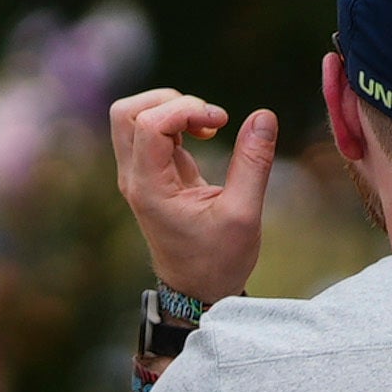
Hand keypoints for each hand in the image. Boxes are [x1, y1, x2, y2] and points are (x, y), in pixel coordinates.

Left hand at [107, 88, 273, 305]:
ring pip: (133, 117)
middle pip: (126, 112)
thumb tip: (265, 116)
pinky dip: (177, 121)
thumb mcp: (244, 214)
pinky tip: (205, 135)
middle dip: (169, 101)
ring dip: (171, 109)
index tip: (223, 122)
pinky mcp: (151, 172)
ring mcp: (139, 174)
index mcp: (148, 187)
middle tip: (209, 120)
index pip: (147, 124)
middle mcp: (134, 176)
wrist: (198, 290)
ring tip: (208, 126)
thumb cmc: (219, 259)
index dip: (185, 109)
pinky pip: (150, 130)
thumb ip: (253, 163)